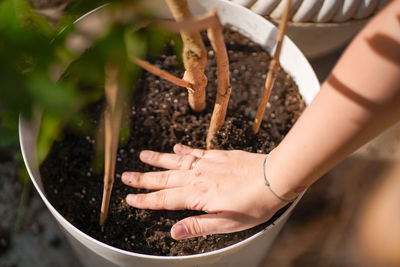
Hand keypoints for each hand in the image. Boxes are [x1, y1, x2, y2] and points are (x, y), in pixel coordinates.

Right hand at [122, 144, 286, 239]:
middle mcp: (198, 178)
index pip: (165, 199)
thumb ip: (199, 226)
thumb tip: (173, 232)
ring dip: (158, 160)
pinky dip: (183, 151)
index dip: (145, 200)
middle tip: (125, 176)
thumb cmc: (255, 204)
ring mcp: (207, 164)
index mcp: (198, 196)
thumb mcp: (228, 224)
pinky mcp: (218, 156)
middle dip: (143, 179)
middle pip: (165, 179)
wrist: (274, 176)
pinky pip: (195, 153)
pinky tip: (176, 148)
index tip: (130, 199)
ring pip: (176, 162)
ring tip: (142, 156)